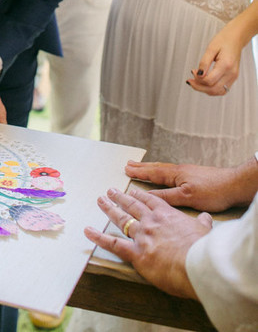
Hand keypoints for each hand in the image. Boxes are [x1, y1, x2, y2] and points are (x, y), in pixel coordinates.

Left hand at [84, 184, 211, 298]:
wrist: (196, 263)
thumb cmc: (202, 249)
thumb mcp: (205, 231)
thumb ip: (202, 223)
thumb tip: (206, 218)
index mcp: (167, 215)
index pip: (150, 201)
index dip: (140, 195)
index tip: (132, 191)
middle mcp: (151, 221)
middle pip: (132, 206)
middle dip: (120, 198)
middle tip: (111, 191)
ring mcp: (142, 235)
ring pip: (121, 219)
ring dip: (109, 209)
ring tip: (100, 201)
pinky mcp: (136, 253)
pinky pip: (113, 244)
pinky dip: (98, 237)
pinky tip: (87, 231)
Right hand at [125, 157, 257, 210]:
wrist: (234, 185)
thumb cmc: (214, 191)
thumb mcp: (187, 197)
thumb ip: (168, 196)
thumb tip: (150, 196)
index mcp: (176, 174)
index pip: (153, 173)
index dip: (140, 172)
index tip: (127, 170)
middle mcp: (180, 171)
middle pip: (156, 168)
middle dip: (142, 167)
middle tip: (129, 164)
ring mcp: (187, 173)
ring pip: (164, 169)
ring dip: (151, 169)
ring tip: (142, 167)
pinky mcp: (194, 177)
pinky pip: (172, 173)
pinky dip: (162, 173)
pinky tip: (165, 177)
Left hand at [187, 27, 241, 95]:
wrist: (236, 38)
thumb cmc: (223, 40)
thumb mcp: (210, 48)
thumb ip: (204, 62)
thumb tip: (198, 75)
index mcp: (226, 65)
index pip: (210, 81)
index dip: (198, 79)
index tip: (192, 71)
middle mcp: (232, 73)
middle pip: (213, 89)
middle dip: (199, 87)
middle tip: (190, 80)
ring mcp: (233, 77)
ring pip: (218, 92)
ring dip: (205, 89)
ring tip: (196, 81)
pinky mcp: (233, 78)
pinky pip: (222, 89)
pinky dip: (212, 88)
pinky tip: (204, 82)